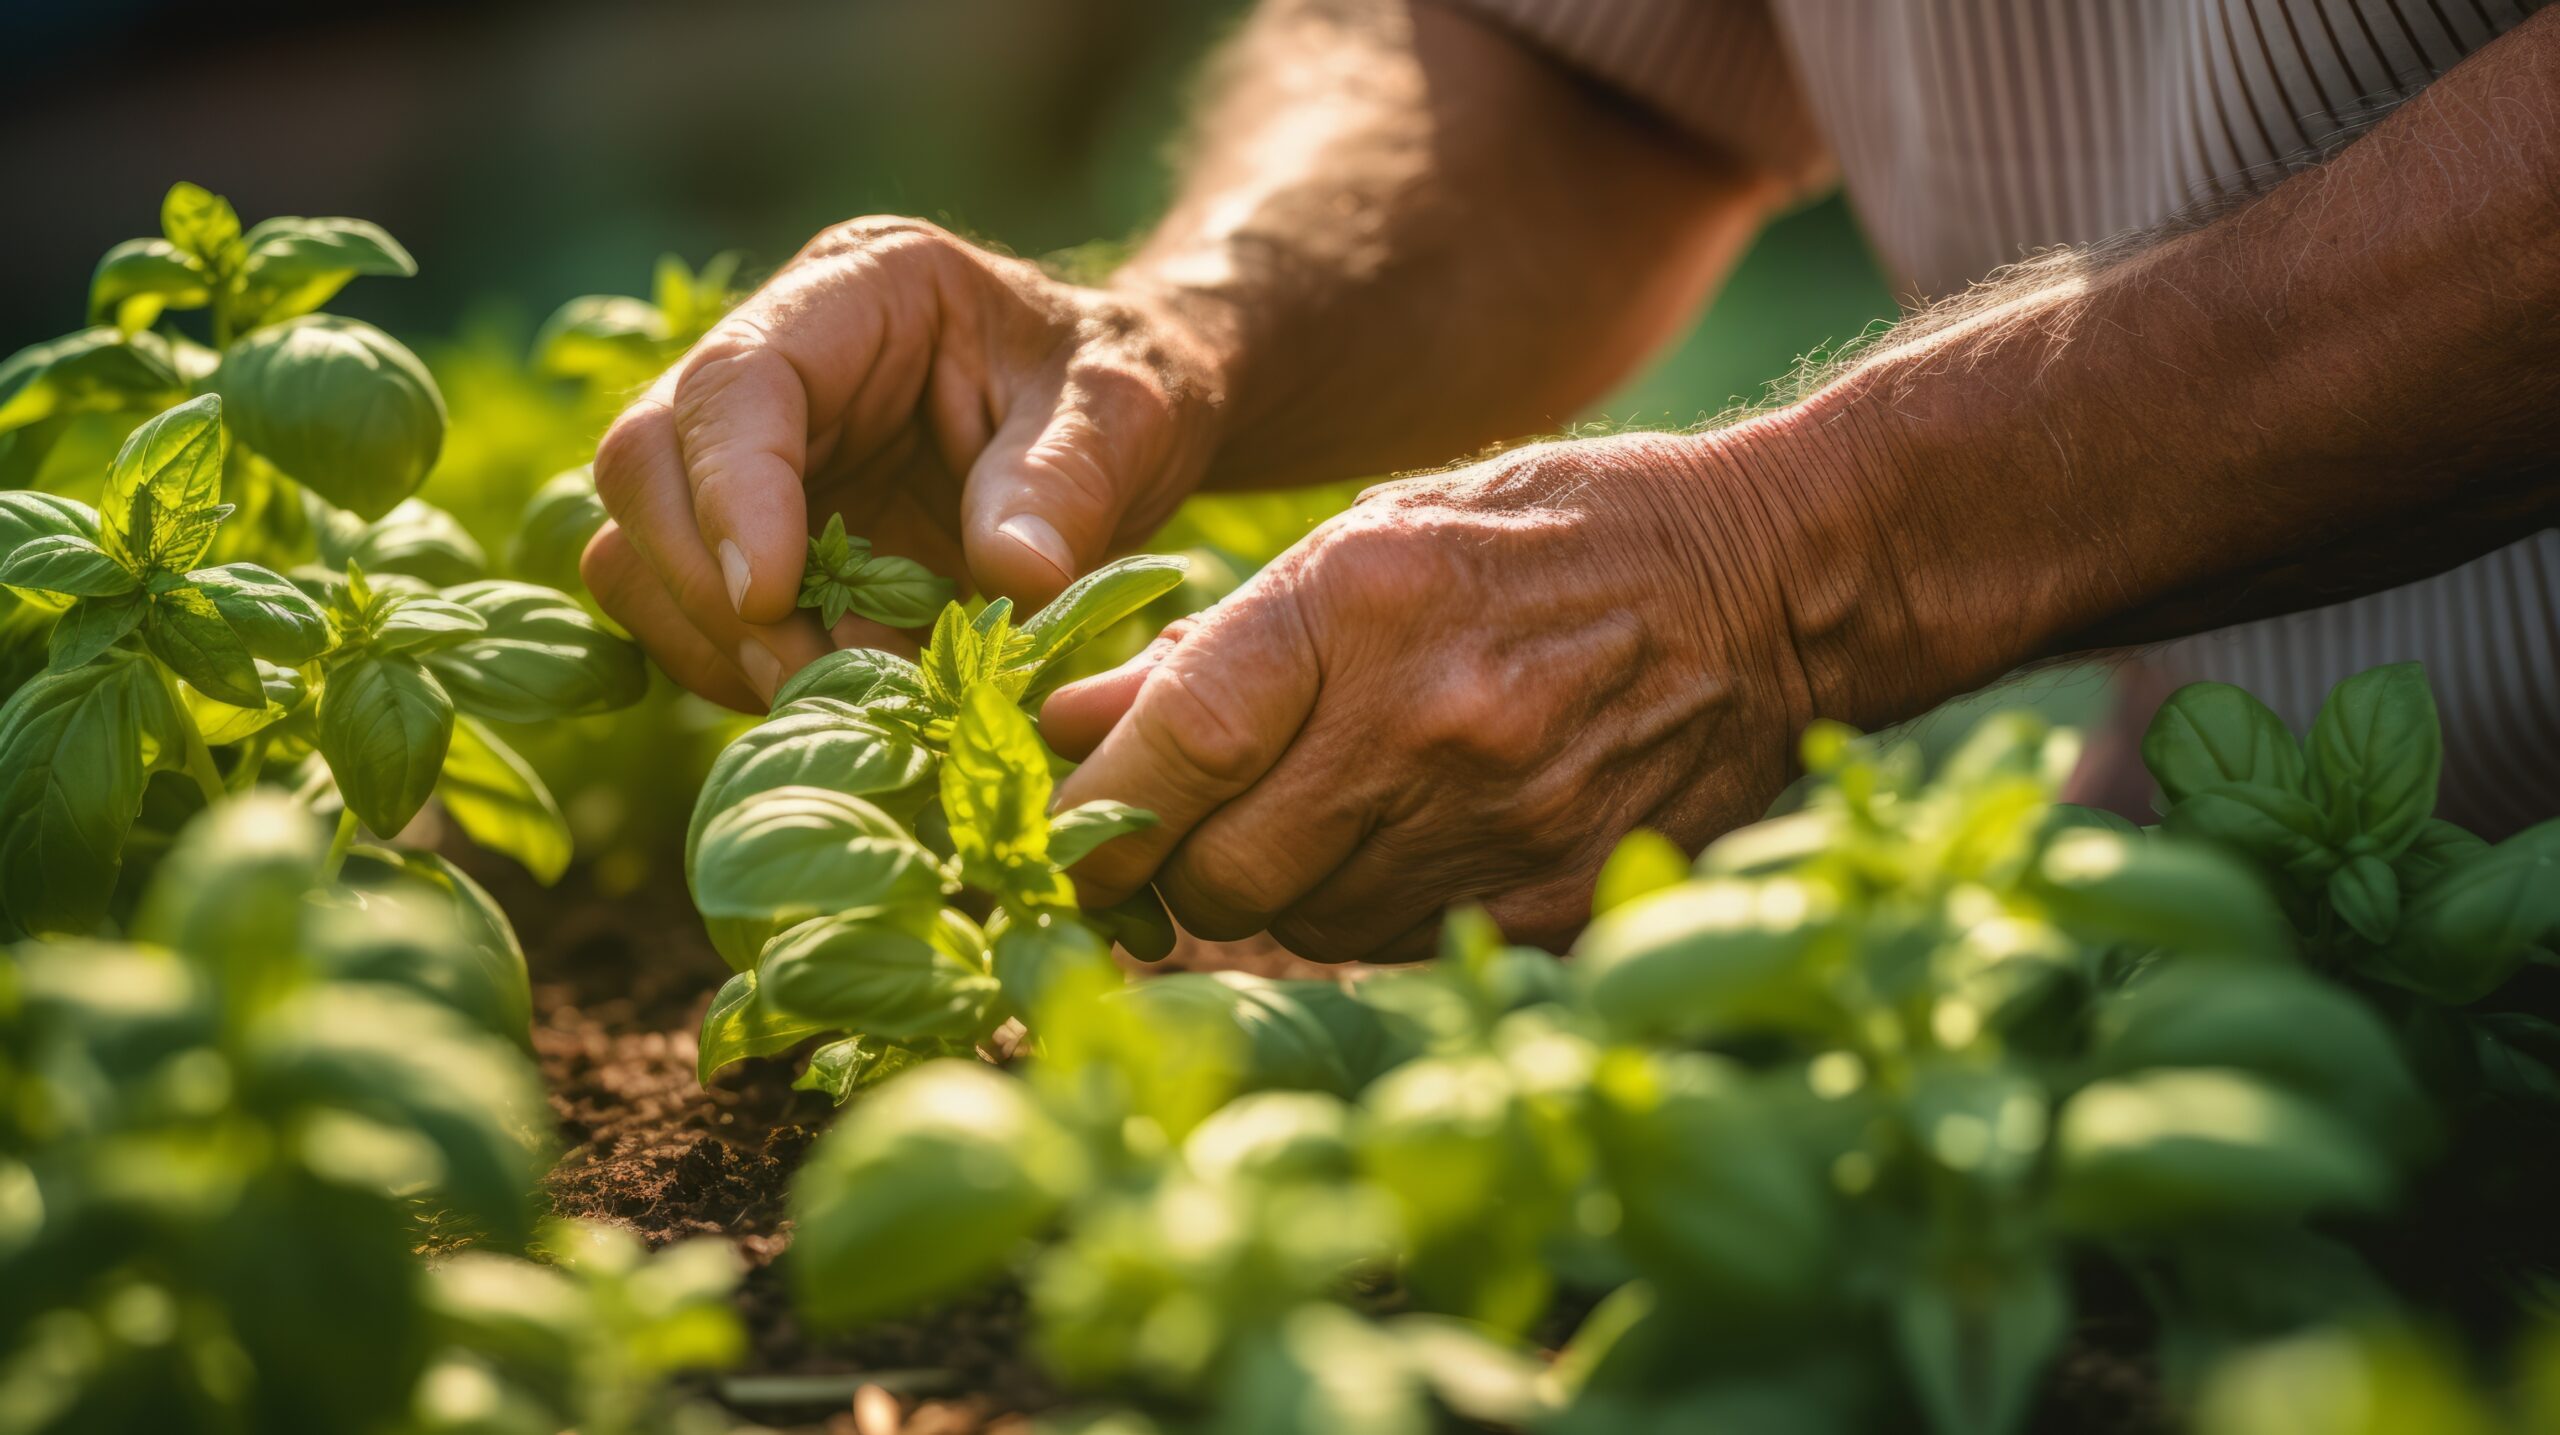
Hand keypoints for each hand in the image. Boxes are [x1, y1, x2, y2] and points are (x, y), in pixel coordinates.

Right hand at [581, 218, 1226, 708]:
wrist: (1124, 430)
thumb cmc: (1128, 394)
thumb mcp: (1130, 416)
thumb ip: (1072, 483)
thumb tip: (1016, 577)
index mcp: (860, 289)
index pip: (736, 380)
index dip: (732, 493)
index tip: (771, 600)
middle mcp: (774, 361)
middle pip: (647, 465)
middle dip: (710, 588)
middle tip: (814, 677)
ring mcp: (747, 456)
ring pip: (639, 551)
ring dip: (719, 647)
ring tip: (845, 699)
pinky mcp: (750, 541)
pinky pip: (683, 618)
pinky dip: (740, 675)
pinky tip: (837, 701)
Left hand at [1043, 429, 1887, 961]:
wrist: (1775, 588)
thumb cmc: (1557, 540)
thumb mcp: (1378, 537)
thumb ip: (1221, 648)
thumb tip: (1072, 727)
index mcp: (1360, 602)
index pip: (1175, 744)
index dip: (1098, 806)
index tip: (1062, 828)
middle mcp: (1424, 723)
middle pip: (1225, 873)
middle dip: (1181, 868)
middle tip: (1190, 830)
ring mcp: (1501, 825)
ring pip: (1306, 923)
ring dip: (1283, 888)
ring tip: (1331, 808)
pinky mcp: (1558, 901)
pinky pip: (1402, 944)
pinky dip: (1376, 908)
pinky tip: (1417, 838)